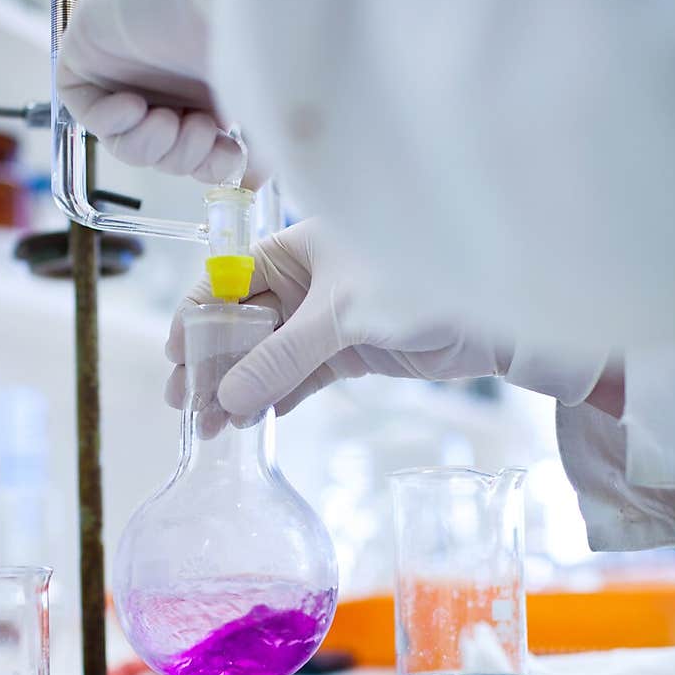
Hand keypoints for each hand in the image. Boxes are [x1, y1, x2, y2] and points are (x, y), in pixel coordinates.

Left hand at [56, 0, 245, 183]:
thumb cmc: (245, 35)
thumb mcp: (258, 106)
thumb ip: (257, 149)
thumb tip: (251, 182)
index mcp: (209, 87)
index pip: (199, 150)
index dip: (211, 166)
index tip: (231, 161)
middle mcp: (169, 78)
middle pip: (163, 153)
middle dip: (183, 155)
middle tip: (201, 131)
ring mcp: (126, 68)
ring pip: (126, 143)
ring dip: (151, 145)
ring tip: (170, 121)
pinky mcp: (84, 54)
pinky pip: (87, 113)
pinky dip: (112, 121)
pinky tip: (134, 105)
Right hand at [166, 219, 510, 416]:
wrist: (497, 319)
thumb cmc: (422, 286)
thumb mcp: (342, 318)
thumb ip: (282, 358)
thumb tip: (227, 397)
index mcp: (296, 247)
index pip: (228, 281)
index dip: (198, 318)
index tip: (177, 358)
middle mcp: (305, 279)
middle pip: (241, 323)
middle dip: (211, 362)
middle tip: (184, 404)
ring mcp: (325, 319)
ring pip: (266, 356)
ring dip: (239, 388)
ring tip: (212, 427)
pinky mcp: (347, 352)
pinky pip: (296, 377)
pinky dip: (273, 398)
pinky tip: (250, 421)